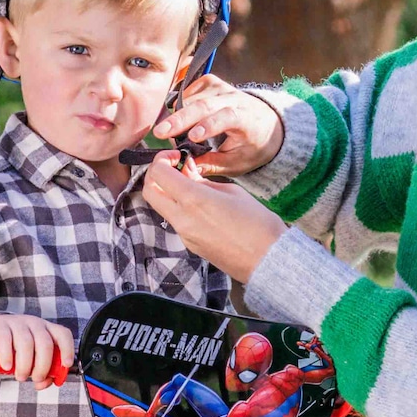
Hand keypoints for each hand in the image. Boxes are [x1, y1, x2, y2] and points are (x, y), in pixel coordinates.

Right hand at [0, 312, 74, 388]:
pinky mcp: (0, 326)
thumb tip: (42, 383)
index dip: (67, 349)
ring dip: (25, 364)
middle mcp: (35, 324)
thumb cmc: (18, 346)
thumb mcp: (32, 357)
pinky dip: (7, 355)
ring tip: (21, 377)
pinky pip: (5, 339)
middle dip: (43, 365)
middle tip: (36, 378)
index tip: (66, 365)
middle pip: (45, 343)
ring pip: (26, 343)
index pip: (63, 334)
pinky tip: (7, 366)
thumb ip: (41, 371)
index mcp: (47, 330)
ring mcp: (18, 323)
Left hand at [140, 154, 287, 283]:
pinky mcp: (190, 244)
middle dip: (156, 174)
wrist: (267, 259)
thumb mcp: (231, 191)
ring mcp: (184, 234)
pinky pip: (175, 220)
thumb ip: (204, 180)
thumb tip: (188, 172)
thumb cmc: (257, 223)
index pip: (158, 173)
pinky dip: (178, 206)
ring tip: (190, 184)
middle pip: (149, 191)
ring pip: (160, 206)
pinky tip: (198, 202)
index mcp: (193, 200)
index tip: (177, 157)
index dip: (163, 160)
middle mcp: (182, 218)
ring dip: (167, 191)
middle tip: (174, 167)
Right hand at [153, 76, 283, 175]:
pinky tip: (175, 117)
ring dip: (176, 115)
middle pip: (204, 104)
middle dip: (180, 118)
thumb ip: (212, 164)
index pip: (227, 117)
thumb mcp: (237, 162)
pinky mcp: (211, 83)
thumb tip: (185, 166)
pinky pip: (190, 90)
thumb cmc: (252, 146)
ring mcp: (222, 87)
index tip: (192, 137)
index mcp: (247, 117)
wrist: (267, 122)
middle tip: (159, 133)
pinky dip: (179, 104)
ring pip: (193, 97)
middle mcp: (234, 98)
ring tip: (165, 132)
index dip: (209, 125)